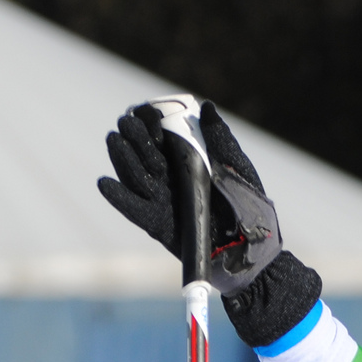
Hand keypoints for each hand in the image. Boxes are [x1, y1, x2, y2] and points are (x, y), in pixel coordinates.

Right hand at [98, 103, 321, 345]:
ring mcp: (164, 203)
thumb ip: (221, 141)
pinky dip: (119, 198)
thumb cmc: (254, 212)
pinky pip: (135, 211)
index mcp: (190, 165)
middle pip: (145, 156)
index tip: (144, 109)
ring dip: (122, 159)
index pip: (163, 140)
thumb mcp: (239, 171)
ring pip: (136, 178)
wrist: (256, 254)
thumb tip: (205, 107)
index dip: (151, 124)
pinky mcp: (159, 226)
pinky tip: (105, 183)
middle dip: (134, 137)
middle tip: (125, 122)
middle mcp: (172, 182)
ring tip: (114, 139)